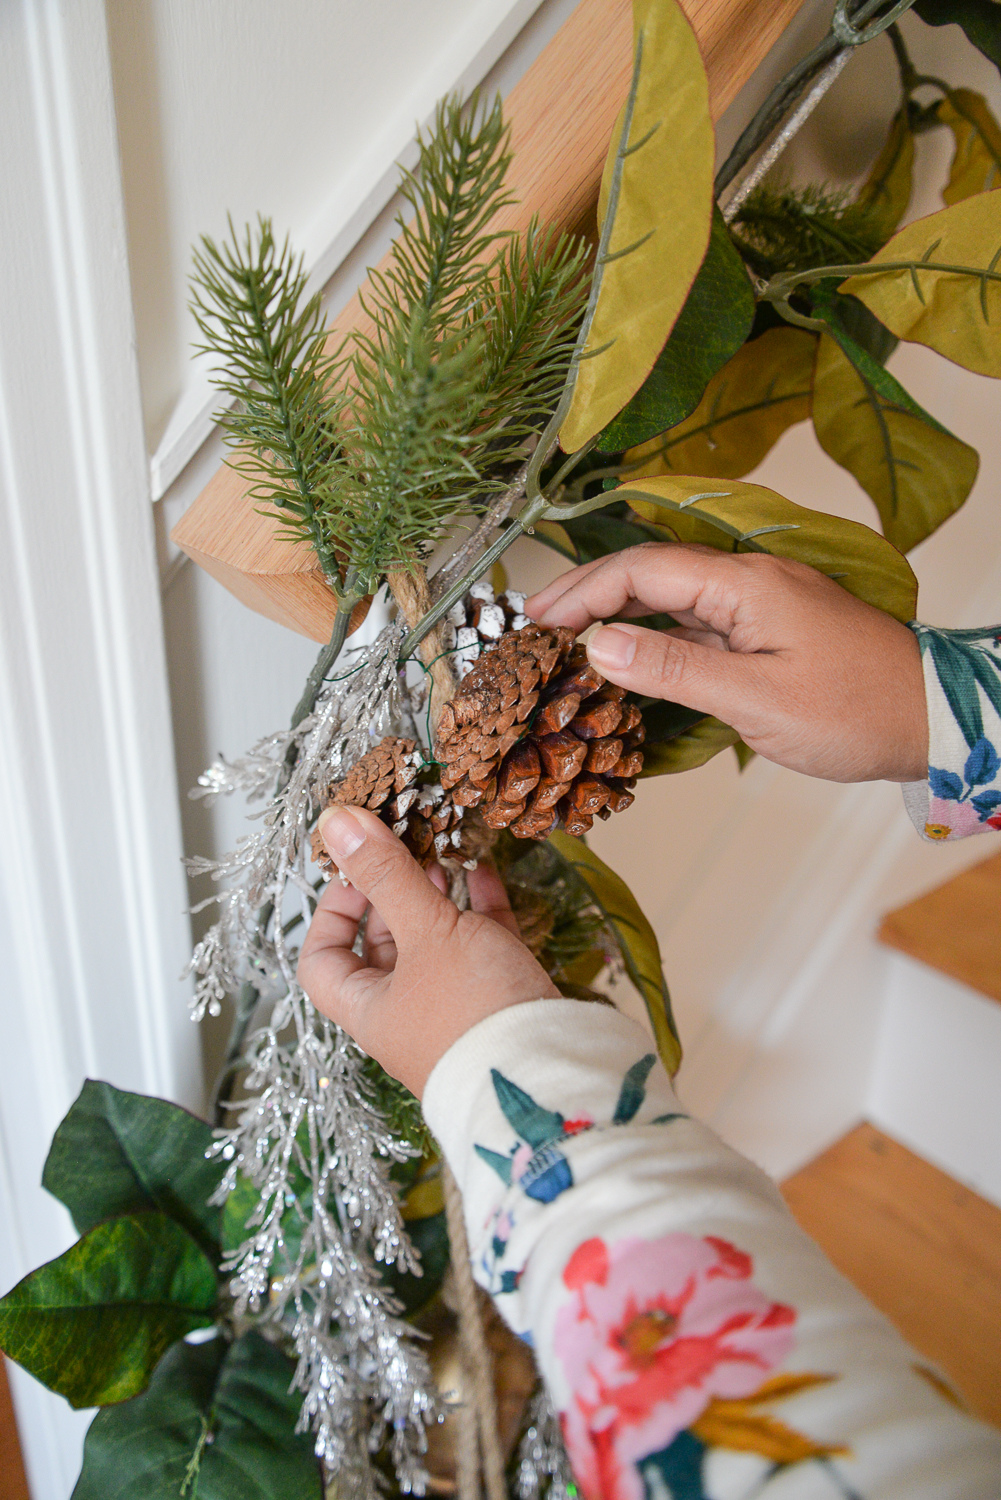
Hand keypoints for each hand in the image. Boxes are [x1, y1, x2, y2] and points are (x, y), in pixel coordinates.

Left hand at [297, 806, 559, 1096]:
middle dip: (391, 892)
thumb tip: (336, 821)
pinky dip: (478, 906)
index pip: (323, 961)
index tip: (353, 872)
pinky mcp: (498, 1000)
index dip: (331, 913)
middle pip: (383, 945)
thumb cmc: (472, 1011)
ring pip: (434, 942)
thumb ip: (384, 873)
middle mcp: (405, 1012)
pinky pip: (480, 945)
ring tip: (440, 850)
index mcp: (369, 1008)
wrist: (549, 1077)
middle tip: (402, 845)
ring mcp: (453, 1008)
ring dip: (434, 895)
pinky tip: (483, 869)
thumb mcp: (425, 931)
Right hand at [527, 543, 926, 782]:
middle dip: (587, 596)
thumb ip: (675, 671)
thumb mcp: (757, 699)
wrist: (932, 720)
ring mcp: (757, 606)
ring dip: (615, 617)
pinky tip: (625, 661)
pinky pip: (694, 626)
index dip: (581, 592)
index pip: (642, 571)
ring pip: (669, 601)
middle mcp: (747, 583)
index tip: (535, 623)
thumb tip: (599, 646)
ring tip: (562, 643)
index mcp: (744, 584)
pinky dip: (651, 639)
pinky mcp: (765, 633)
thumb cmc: (857, 710)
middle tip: (532, 628)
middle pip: (649, 576)